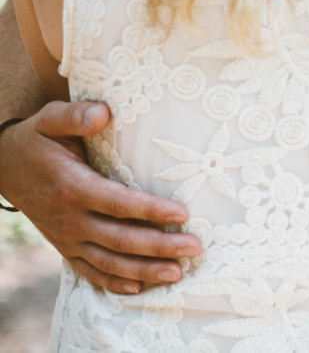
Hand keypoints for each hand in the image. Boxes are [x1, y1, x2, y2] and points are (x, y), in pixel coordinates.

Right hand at [0, 102, 202, 293]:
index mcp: (73, 187)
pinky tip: (140, 289)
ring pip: (109, 262)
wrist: (2, 167)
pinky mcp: (65, 247)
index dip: (150, 210)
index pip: (117, 203)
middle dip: (159, 246)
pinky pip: (90, 271)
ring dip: (144, 270)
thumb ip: (76, 115)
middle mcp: (70, 219)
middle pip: (120, 239)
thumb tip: (104, 113)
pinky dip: (114, 283)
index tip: (183, 213)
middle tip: (195, 247)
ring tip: (178, 273)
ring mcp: (67, 238)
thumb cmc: (37, 140)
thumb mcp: (50, 119)